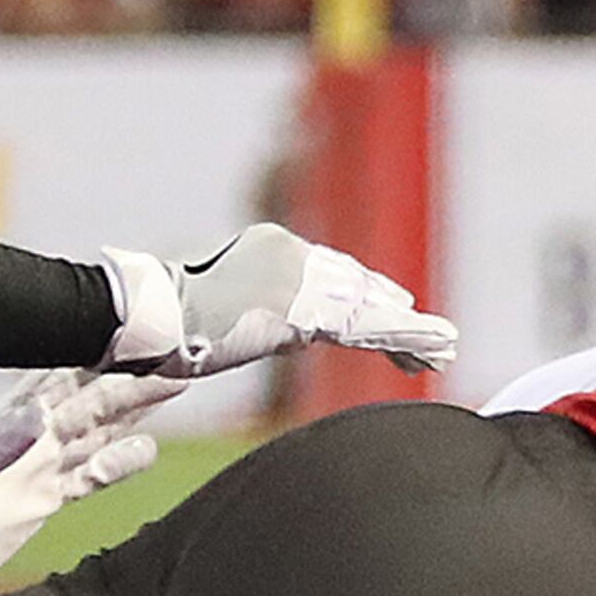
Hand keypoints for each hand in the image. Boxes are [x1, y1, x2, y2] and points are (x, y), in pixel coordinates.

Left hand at [0, 369, 164, 595]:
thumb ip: (1, 444)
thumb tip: (42, 413)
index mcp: (9, 422)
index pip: (67, 380)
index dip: (104, 358)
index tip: (141, 340)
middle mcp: (30, 439)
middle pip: (94, 400)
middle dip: (136, 378)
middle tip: (178, 357)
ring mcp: (41, 467)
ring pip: (100, 430)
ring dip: (135, 410)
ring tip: (174, 385)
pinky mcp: (46, 497)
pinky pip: (92, 476)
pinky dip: (121, 463)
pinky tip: (148, 449)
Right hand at [102, 224, 456, 380]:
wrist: (149, 318)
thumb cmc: (171, 322)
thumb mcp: (228, 309)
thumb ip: (269, 313)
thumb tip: (292, 333)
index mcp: (272, 247)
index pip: (334, 276)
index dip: (371, 299)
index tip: (400, 313)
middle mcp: (291, 253)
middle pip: (357, 289)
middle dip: (396, 316)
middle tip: (438, 337)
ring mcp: (297, 277)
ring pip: (367, 308)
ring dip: (410, 330)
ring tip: (447, 345)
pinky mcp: (301, 307)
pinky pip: (362, 327)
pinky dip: (402, 338)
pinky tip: (432, 348)